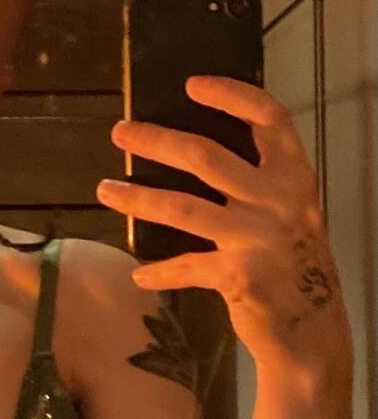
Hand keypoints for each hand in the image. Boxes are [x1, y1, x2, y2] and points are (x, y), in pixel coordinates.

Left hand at [97, 74, 351, 373]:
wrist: (312, 333)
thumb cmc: (293, 266)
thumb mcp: (289, 215)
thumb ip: (255, 184)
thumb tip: (189, 152)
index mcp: (294, 179)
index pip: (270, 119)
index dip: (232, 95)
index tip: (191, 85)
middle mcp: (279, 202)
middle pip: (206, 155)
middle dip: (156, 140)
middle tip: (120, 133)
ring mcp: (258, 238)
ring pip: (183, 206)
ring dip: (138, 198)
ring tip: (105, 190)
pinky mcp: (239, 275)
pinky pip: (186, 265)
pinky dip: (160, 271)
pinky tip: (141, 276)